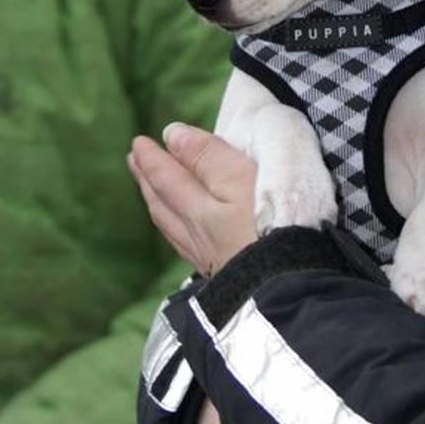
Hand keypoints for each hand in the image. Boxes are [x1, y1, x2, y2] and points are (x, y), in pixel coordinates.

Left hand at [127, 124, 256, 274]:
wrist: (290, 287)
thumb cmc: (270, 224)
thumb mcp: (241, 179)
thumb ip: (207, 156)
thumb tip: (172, 135)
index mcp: (199, 208)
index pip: (169, 178)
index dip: (154, 159)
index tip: (138, 143)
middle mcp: (197, 235)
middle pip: (164, 204)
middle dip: (149, 180)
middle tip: (134, 162)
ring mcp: (211, 259)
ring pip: (173, 229)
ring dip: (158, 205)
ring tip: (152, 194)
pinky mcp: (227, 278)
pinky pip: (187, 248)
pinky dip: (176, 232)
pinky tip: (183, 236)